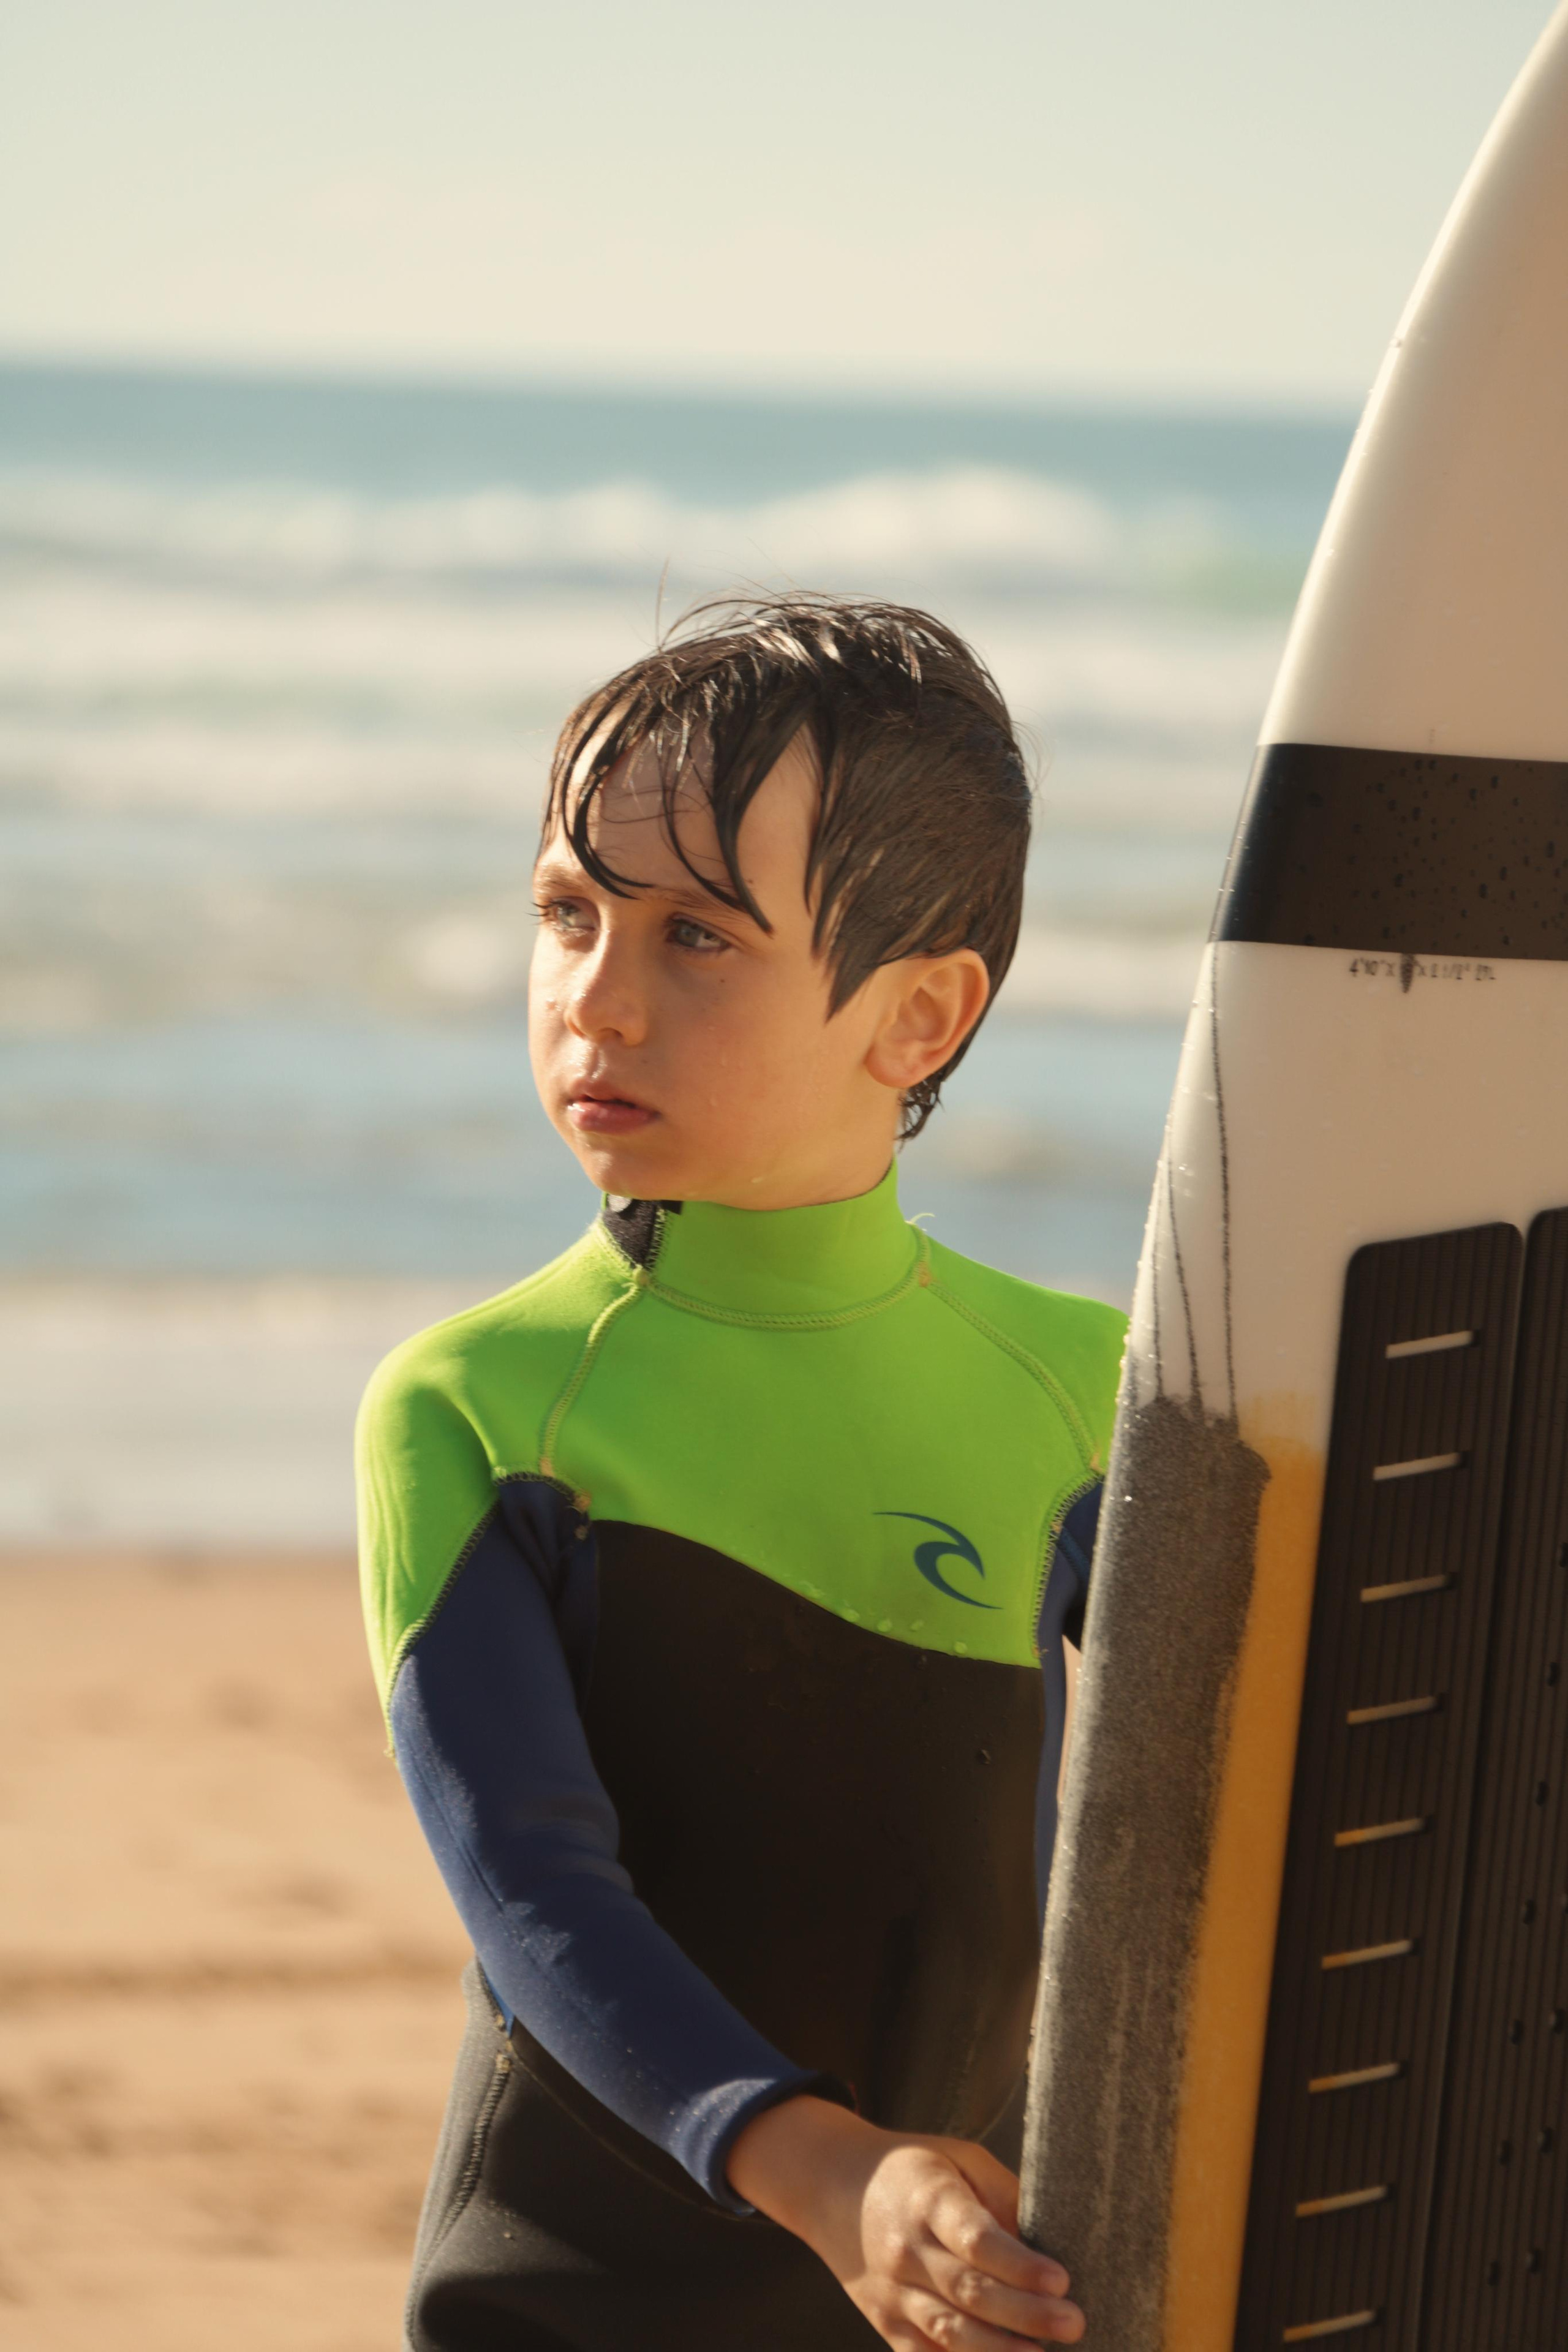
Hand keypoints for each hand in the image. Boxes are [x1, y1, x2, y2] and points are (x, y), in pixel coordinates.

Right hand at [727, 2094, 1084, 2346]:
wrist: (832, 2186)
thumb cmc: (912, 2169)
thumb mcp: (959, 2158)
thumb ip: (1003, 2197)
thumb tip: (1050, 2242)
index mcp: (928, 2199)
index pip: (976, 2239)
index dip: (1019, 2264)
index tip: (1061, 2279)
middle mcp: (907, 2250)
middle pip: (970, 2292)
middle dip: (1027, 2315)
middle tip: (1074, 2324)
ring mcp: (893, 2293)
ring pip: (949, 2334)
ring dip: (1001, 2351)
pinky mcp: (885, 2324)